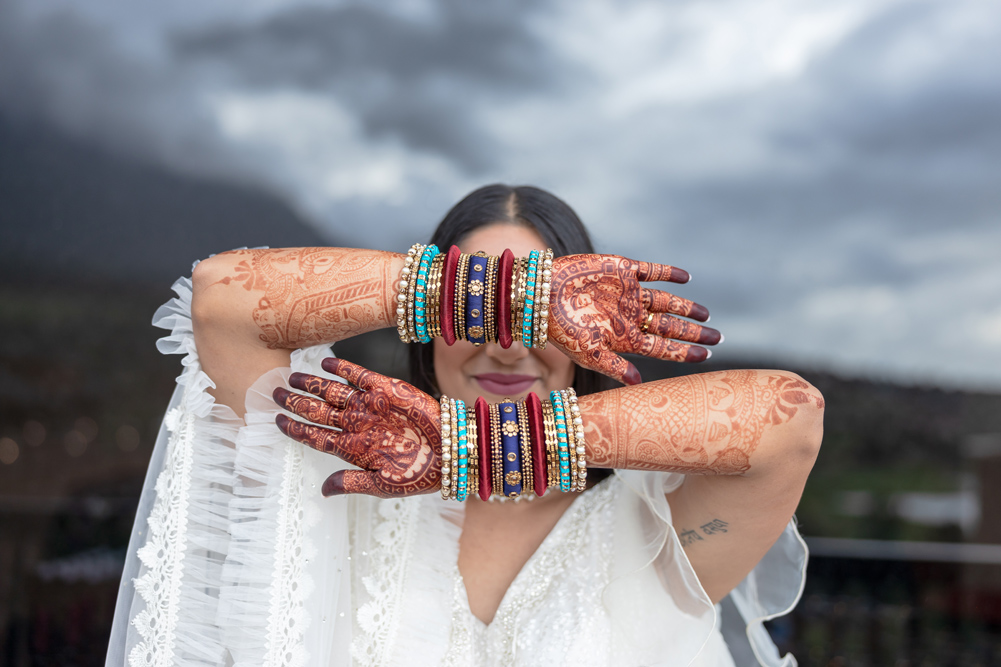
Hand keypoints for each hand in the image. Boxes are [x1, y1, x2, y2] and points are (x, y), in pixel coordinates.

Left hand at [272, 358, 441, 497]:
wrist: (452, 452)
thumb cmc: (419, 475)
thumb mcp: (382, 485)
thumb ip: (350, 482)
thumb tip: (323, 491)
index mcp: (353, 448)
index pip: (314, 436)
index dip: (294, 428)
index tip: (276, 420)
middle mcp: (357, 424)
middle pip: (317, 410)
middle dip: (295, 401)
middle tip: (274, 391)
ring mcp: (370, 405)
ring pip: (333, 392)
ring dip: (312, 383)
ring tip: (291, 376)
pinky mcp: (387, 389)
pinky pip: (359, 375)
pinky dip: (342, 368)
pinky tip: (325, 363)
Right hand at [547, 254, 719, 384]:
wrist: (541, 295)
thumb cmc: (561, 329)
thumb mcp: (587, 353)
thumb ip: (614, 367)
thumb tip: (640, 383)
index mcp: (625, 338)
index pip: (663, 348)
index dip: (686, 352)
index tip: (708, 355)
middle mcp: (631, 316)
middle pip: (670, 326)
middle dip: (694, 332)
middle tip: (719, 337)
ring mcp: (629, 293)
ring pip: (666, 301)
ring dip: (686, 306)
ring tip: (705, 313)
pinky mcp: (622, 270)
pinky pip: (652, 271)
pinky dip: (669, 274)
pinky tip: (686, 279)